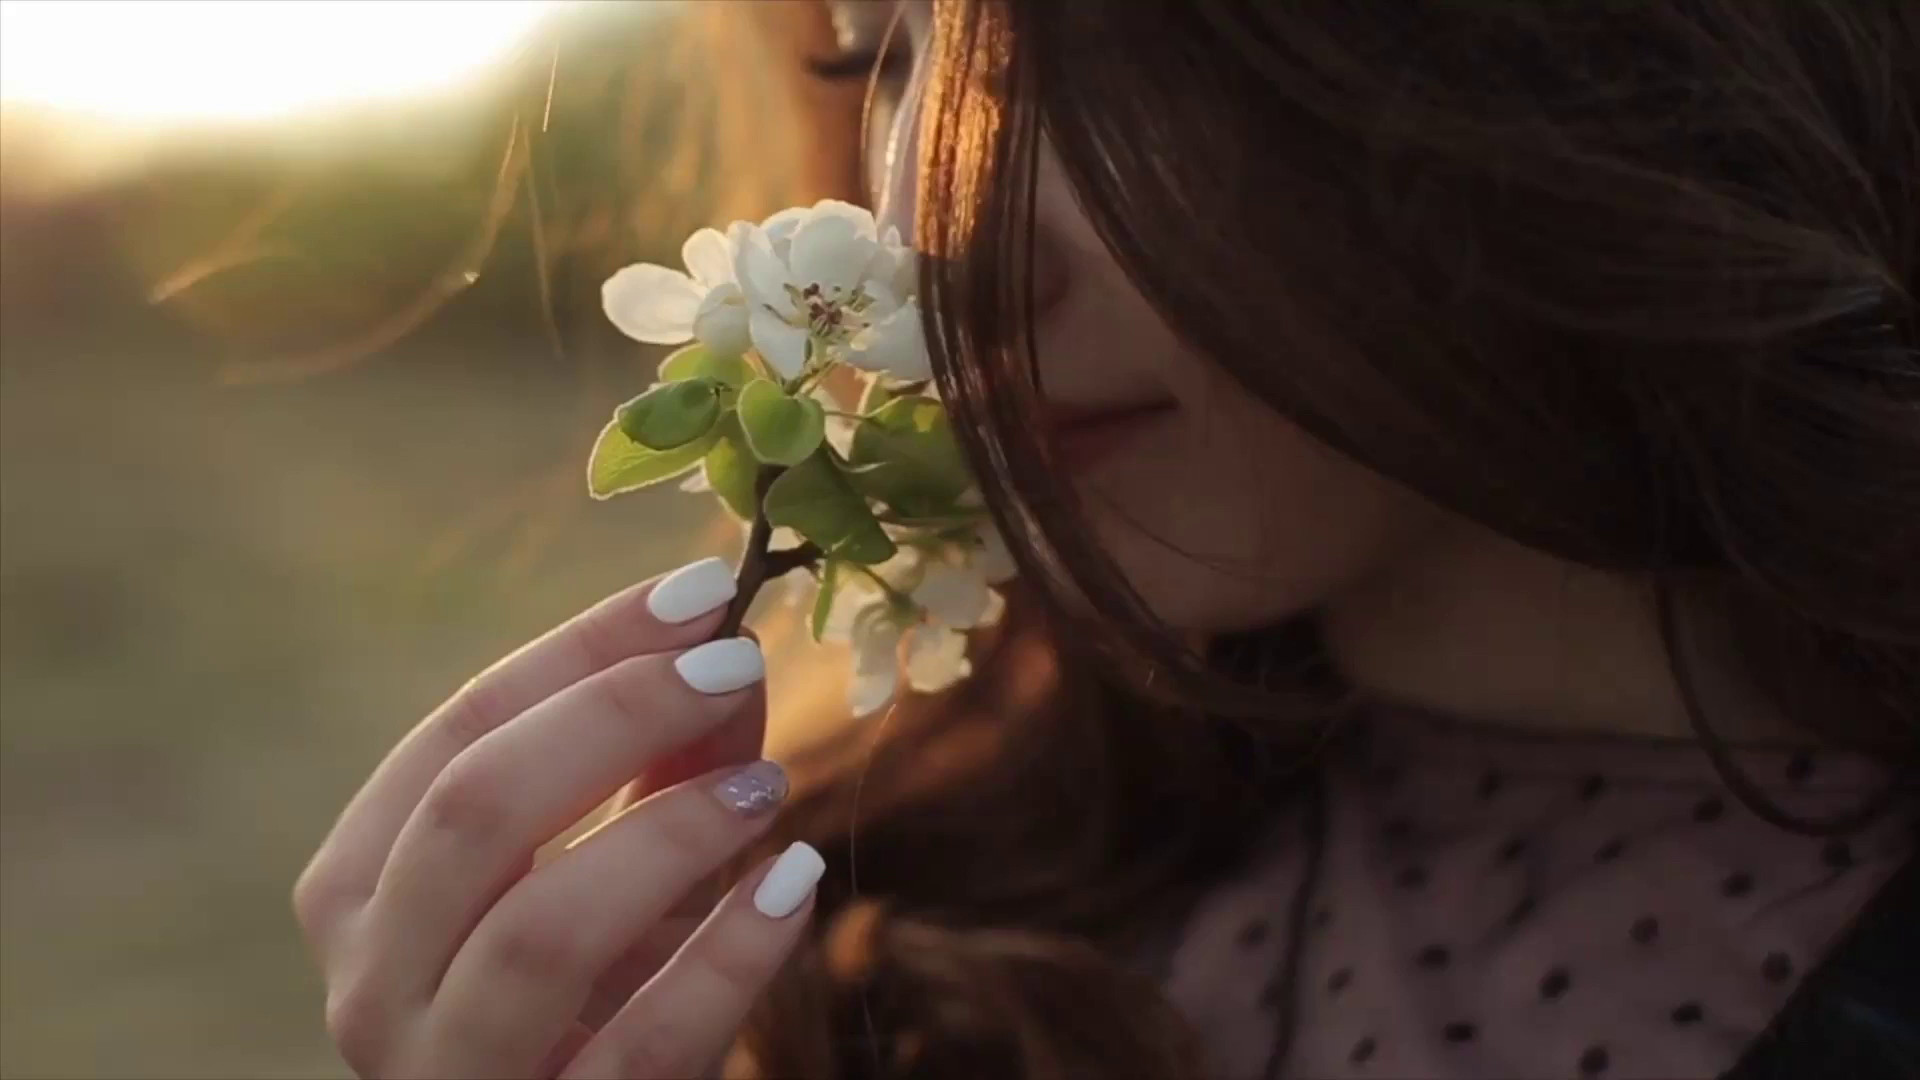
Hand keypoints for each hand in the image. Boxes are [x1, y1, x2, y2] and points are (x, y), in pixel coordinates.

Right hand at [293, 558, 823, 1078]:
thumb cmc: (586, 996)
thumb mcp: (614, 870)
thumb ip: (661, 763)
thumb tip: (729, 645)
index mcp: (361, 888)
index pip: (456, 732)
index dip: (582, 650)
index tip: (701, 590)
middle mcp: (374, 980)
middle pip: (477, 809)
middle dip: (614, 716)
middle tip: (734, 662)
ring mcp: (448, 1073)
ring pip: (539, 930)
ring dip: (666, 833)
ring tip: (767, 781)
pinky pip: (644, 1043)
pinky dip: (726, 955)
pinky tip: (791, 883)